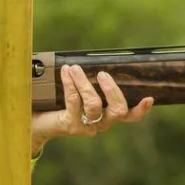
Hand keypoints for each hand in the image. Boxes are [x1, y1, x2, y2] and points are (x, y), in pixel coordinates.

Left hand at [30, 65, 154, 155]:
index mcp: (107, 115)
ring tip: (74, 68)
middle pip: (118, 111)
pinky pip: (74, 102)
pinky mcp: (71, 125)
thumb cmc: (58, 101)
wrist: (35, 121)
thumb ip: (88, 79)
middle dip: (112, 90)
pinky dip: (70, 84)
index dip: (141, 109)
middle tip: (102, 74)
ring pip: (94, 105)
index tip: (149, 98)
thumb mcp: (77, 89)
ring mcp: (86, 126)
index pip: (130, 116)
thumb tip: (92, 58)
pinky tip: (65, 72)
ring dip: (84, 83)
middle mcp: (100, 123)